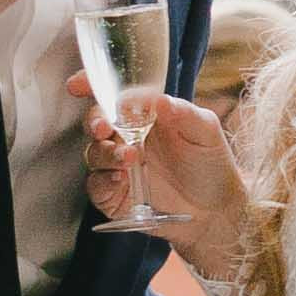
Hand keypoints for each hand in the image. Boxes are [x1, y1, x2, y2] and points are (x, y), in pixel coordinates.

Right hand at [79, 80, 250, 267]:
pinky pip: (97, 185)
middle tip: (104, 126)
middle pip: (96, 122)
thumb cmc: (211, 163)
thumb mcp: (206, 131)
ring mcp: (119, 167)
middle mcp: (127, 138)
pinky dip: (103, 180)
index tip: (78, 86)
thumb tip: (159, 100)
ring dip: (105, 152)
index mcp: (145, 116)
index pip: (112, 96)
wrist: (217, 209)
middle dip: (95, 121)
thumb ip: (184, 113)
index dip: (91, 86)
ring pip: (94, 153)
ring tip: (128, 157)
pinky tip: (119, 178)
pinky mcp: (115, 195)